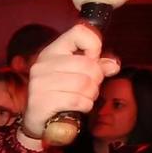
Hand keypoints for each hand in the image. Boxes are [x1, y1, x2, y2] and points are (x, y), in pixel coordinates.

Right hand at [20, 24, 118, 145]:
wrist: (37, 120)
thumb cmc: (59, 93)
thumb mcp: (77, 75)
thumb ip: (97, 67)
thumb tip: (113, 66)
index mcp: (52, 51)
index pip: (79, 32)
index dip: (94, 45)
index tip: (91, 59)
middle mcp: (43, 64)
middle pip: (88, 64)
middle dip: (96, 79)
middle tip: (90, 87)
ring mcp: (40, 83)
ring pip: (84, 84)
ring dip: (91, 95)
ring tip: (84, 98)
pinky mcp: (41, 101)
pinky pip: (77, 100)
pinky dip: (84, 106)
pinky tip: (79, 107)